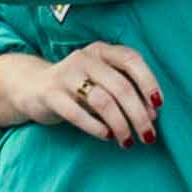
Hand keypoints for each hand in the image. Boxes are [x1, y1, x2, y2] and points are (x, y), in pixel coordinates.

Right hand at [1, 40, 163, 144]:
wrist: (32, 86)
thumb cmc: (79, 87)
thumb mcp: (102, 81)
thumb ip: (127, 91)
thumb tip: (152, 114)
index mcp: (101, 51)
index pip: (131, 60)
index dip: (149, 82)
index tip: (158, 106)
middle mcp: (84, 58)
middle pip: (120, 87)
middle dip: (138, 115)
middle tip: (147, 135)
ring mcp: (65, 74)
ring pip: (102, 101)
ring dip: (120, 125)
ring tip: (127, 140)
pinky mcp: (50, 94)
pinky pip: (77, 113)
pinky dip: (96, 128)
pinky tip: (106, 136)